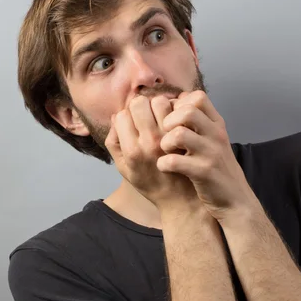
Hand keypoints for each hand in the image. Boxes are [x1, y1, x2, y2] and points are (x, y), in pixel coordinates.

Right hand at [105, 94, 198, 210]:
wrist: (180, 199)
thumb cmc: (150, 183)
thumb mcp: (124, 169)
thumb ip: (114, 143)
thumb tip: (114, 117)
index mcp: (131, 151)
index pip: (122, 114)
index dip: (126, 116)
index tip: (133, 123)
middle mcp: (148, 142)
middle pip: (140, 103)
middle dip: (142, 106)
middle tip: (148, 115)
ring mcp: (170, 138)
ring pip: (160, 101)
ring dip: (159, 105)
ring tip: (162, 116)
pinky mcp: (185, 136)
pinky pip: (178, 110)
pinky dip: (175, 109)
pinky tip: (175, 119)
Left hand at [156, 90, 258, 220]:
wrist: (236, 200)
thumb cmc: (218, 169)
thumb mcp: (214, 140)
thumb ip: (200, 121)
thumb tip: (178, 99)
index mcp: (217, 124)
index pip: (197, 97)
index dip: (179, 104)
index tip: (173, 120)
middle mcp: (216, 135)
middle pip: (187, 111)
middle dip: (169, 121)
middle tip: (166, 135)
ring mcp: (212, 153)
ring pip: (179, 134)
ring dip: (165, 142)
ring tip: (166, 152)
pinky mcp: (204, 172)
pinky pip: (174, 161)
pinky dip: (164, 164)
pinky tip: (165, 168)